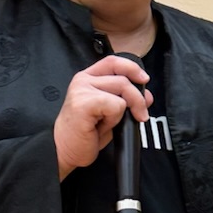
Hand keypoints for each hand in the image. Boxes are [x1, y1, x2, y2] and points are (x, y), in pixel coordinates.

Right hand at [54, 57, 150, 177]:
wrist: (65, 151)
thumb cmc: (84, 134)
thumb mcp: (111, 113)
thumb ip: (126, 100)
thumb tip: (147, 95)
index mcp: (88, 78)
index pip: (114, 62)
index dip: (132, 68)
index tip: (144, 80)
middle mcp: (83, 80)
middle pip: (123, 78)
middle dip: (138, 99)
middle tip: (140, 115)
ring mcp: (81, 90)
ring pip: (122, 89)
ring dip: (125, 110)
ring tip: (110, 122)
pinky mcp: (83, 103)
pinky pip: (116, 105)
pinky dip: (115, 118)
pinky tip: (101, 125)